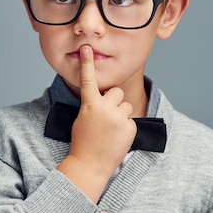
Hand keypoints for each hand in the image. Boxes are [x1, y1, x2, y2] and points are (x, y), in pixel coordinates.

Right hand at [56, 45, 136, 201]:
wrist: (90, 165)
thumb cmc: (82, 142)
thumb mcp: (82, 119)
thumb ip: (92, 105)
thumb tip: (102, 98)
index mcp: (89, 104)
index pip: (88, 79)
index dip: (87, 63)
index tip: (86, 48)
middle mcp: (105, 108)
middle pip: (115, 92)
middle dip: (113, 101)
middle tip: (105, 117)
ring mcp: (118, 117)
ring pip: (125, 104)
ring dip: (120, 113)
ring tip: (110, 129)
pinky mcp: (130, 126)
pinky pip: (130, 118)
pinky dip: (125, 126)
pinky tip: (116, 137)